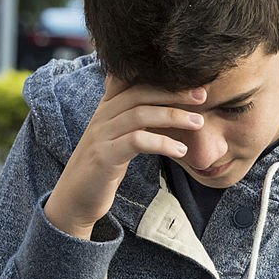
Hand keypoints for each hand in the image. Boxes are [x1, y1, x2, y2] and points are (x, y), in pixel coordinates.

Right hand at [44, 75, 206, 239]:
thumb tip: (168, 108)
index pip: (134, 82)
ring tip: (199, 123)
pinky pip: (136, 141)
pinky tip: (181, 150)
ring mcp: (101, 135)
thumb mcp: (119, 138)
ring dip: (173, 116)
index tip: (193, 81)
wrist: (75, 199)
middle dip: (174, 92)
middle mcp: (102, 116)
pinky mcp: (103, 156)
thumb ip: (136, 119)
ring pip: (140, 114)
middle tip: (203, 96)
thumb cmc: (104, 167)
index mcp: (107, 108)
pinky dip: (162, 143)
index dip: (163, 79)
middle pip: (140, 92)